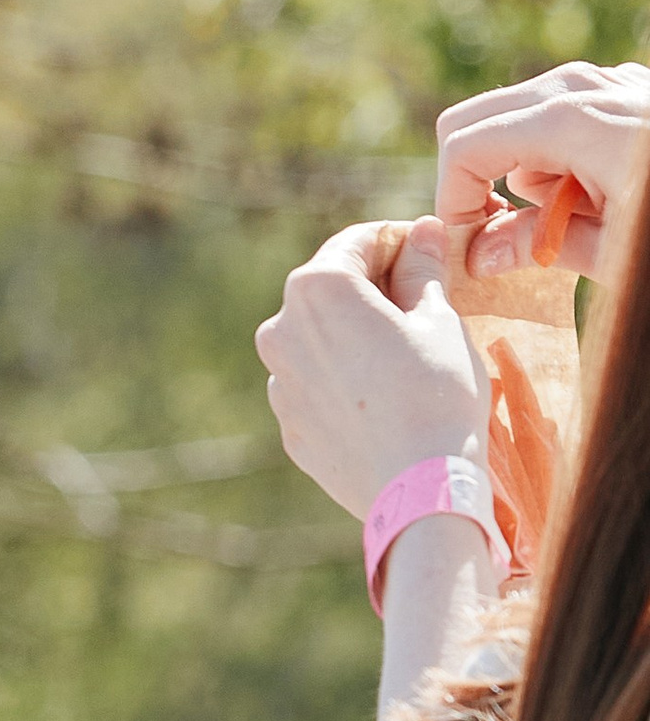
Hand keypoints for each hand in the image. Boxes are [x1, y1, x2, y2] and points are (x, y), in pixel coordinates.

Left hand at [255, 216, 484, 522]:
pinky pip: (318, 385)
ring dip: (356, 332)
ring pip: (321, 338)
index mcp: (316, 289)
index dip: (400, 241)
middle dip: (375, 284)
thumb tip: (422, 230)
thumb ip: (423, 266)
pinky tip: (385, 394)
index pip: (359, 242)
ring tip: (407, 351)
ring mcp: (280, 383)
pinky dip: (345, 377)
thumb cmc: (436, 393)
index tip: (430, 252)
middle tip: (425, 298)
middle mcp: (280, 330)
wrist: (418, 490)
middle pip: (332, 288)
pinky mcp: (289, 426)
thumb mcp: (439, 317)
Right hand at [435, 59, 649, 279]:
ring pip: (515, 120)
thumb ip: (534, 246)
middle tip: (496, 235)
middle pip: (473, 120)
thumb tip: (478, 255)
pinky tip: (592, 197)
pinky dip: (553, 157)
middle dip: (472, 180)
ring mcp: (604, 81)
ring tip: (567, 222)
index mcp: (571, 120)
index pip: (466, 145)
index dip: (453, 201)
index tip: (470, 247)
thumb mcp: (611, 251)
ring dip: (518, 173)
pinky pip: (558, 117)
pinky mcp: (622, 90)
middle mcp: (581, 86)